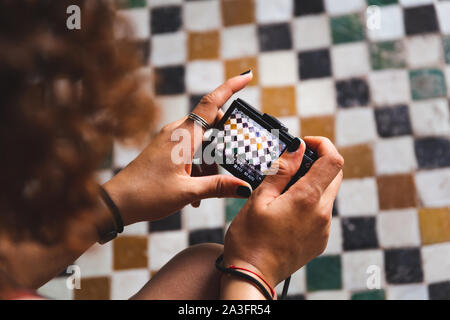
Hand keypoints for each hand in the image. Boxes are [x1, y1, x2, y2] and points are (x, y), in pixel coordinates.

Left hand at [103, 72, 253, 224]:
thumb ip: (218, 186)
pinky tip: (196, 193)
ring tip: (209, 188)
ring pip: (201, 140)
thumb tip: (245, 187)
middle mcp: (176, 132)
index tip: (247, 75)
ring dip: (210, 160)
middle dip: (225, 138)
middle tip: (236, 155)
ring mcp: (169, 140)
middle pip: (210, 122)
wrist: (117, 202)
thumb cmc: (147, 194)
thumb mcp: (187, 192)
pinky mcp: (164, 149)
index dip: (230, 87)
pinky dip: (198, 166)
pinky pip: (189, 150)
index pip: (211, 104)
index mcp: (183, 136)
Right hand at [223, 137, 343, 287]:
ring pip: (328, 193)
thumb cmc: (250, 239)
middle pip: (334, 175)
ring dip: (312, 183)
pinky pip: (321, 212)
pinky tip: (287, 209)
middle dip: (317, 162)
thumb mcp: (259, 198)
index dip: (322, 144)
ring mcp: (323, 229)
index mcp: (307, 199)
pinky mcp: (320, 240)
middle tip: (292, 164)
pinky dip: (310, 202)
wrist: (253, 276)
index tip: (304, 144)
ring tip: (284, 189)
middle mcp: (322, 214)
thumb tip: (297, 148)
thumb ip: (282, 171)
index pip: (333, 160)